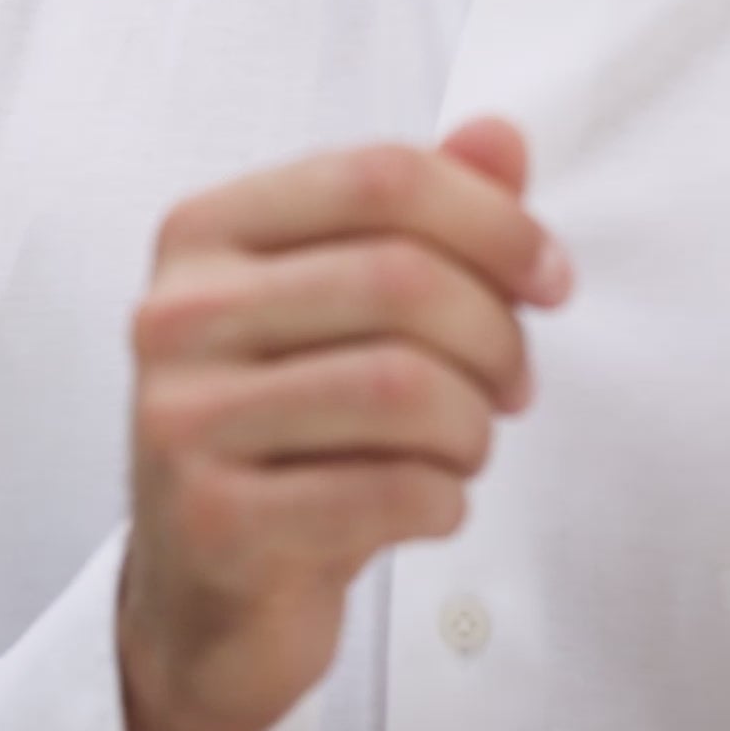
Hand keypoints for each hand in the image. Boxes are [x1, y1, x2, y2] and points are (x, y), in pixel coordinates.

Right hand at [117, 116, 573, 730]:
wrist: (208, 595)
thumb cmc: (293, 426)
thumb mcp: (350, 305)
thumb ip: (425, 213)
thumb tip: (501, 136)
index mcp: (207, 230)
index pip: (378, 176)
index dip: (493, 220)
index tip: (551, 276)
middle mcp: (178, 311)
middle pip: (399, 277)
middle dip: (495, 334)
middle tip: (515, 383)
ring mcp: (183, 417)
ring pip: (402, 386)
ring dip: (473, 424)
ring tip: (467, 444)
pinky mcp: (213, 522)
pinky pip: (387, 490)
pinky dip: (444, 499)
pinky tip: (430, 501)